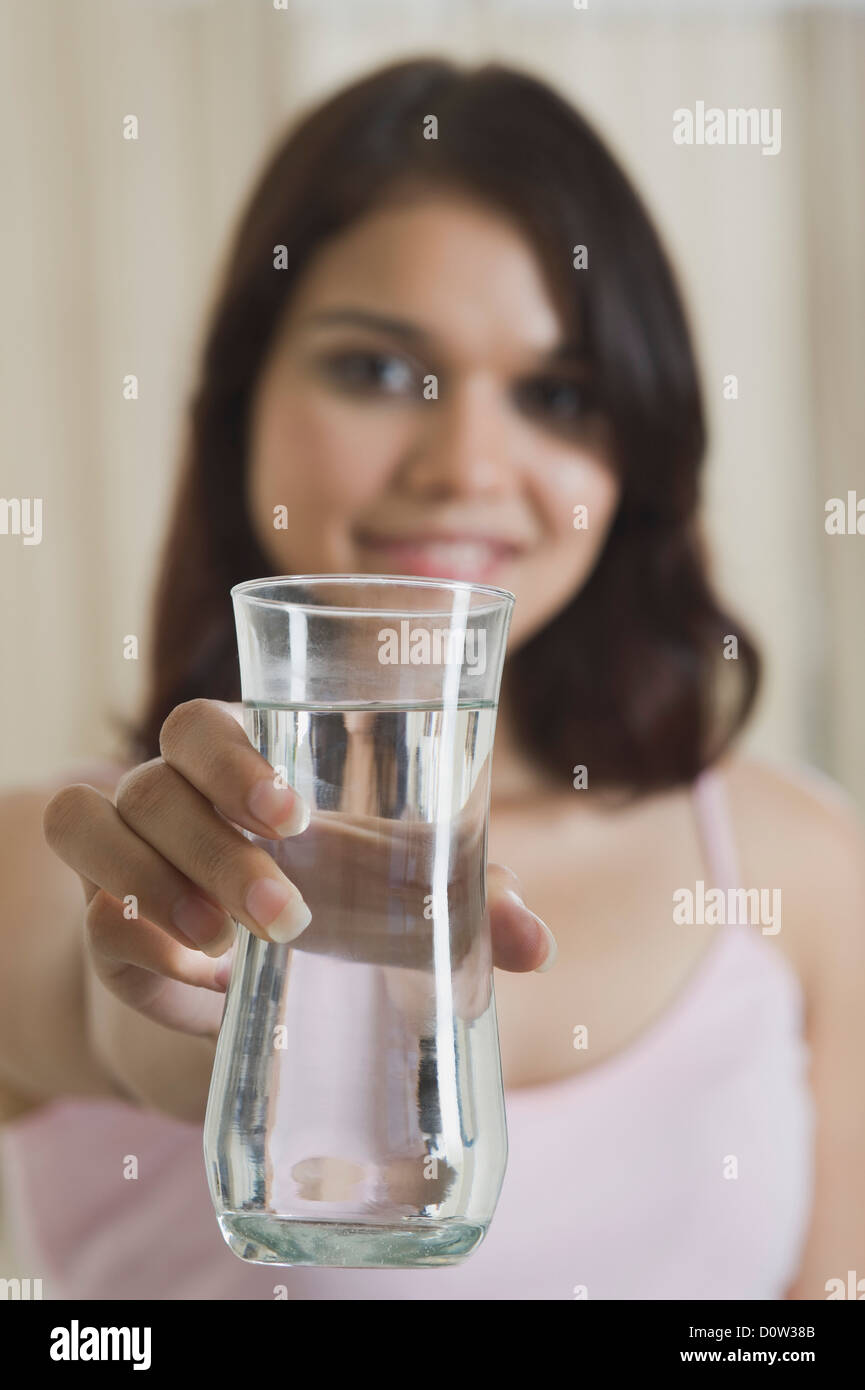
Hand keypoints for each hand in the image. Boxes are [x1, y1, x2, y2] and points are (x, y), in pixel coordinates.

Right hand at [43, 698, 555, 1046]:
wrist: (234, 1002)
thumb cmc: (324, 914)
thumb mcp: (387, 905)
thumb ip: (462, 908)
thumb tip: (539, 945)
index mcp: (237, 773)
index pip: (201, 726)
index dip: (233, 757)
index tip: (294, 814)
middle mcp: (168, 804)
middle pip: (155, 781)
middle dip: (217, 844)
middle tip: (285, 915)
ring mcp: (124, 864)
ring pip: (97, 828)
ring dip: (160, 883)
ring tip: (230, 946)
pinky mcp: (105, 933)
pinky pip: (91, 916)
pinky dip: (127, 939)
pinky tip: (188, 976)